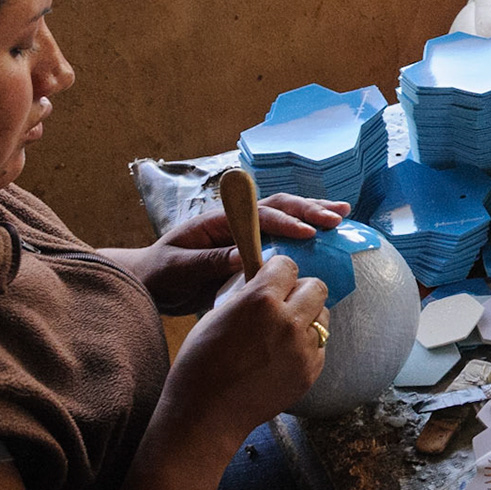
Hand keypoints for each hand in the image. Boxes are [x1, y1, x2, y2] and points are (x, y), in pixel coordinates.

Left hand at [121, 194, 349, 315]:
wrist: (148, 283)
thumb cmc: (159, 275)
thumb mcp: (178, 269)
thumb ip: (209, 261)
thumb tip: (245, 258)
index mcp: (218, 221)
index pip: (258, 215)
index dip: (285, 222)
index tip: (308, 233)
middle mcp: (235, 221)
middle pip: (278, 206)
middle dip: (308, 210)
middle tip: (336, 218)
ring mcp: (244, 233)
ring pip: (284, 215)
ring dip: (313, 213)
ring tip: (342, 214)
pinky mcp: (250, 249)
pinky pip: (282, 237)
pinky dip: (305, 231)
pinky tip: (327, 235)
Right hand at [161, 255, 328, 449]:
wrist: (206, 415)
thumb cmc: (201, 364)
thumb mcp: (217, 315)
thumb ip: (248, 295)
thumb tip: (266, 281)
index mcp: (261, 301)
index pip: (288, 266)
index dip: (278, 272)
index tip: (272, 279)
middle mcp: (289, 321)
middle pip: (316, 286)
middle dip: (299, 291)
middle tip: (283, 304)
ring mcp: (303, 348)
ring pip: (323, 316)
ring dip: (307, 317)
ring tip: (284, 331)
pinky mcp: (311, 371)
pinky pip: (320, 346)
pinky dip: (306, 346)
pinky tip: (283, 355)